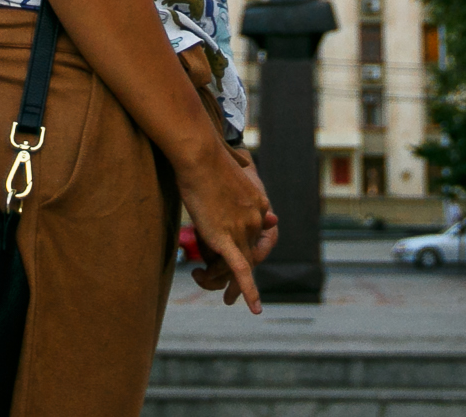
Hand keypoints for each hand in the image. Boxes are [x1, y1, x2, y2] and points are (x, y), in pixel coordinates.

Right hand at [179, 143, 276, 312]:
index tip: (231, 253)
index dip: (243, 246)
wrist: (200, 155)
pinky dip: (249, 291)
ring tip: (221, 294)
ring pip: (242, 264)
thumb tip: (265, 212)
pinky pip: (240, 270)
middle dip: (239, 274)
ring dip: (234, 286)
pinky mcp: (226, 238)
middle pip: (249, 252)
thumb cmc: (208, 160)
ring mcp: (243, 228)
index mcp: (260, 204)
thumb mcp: (235, 179)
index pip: (255, 234)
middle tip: (227, 291)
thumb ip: (248, 197)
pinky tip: (254, 309)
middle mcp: (256, 219)